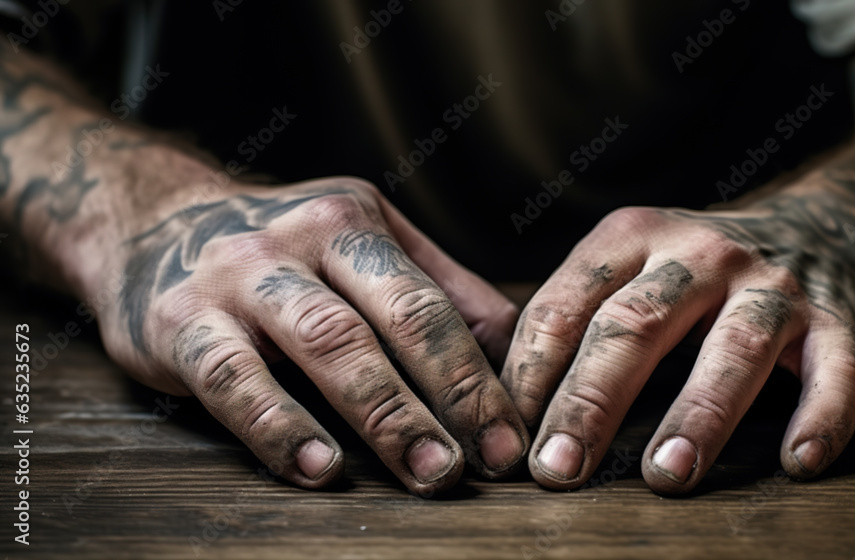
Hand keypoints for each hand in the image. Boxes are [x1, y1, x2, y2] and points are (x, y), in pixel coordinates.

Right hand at [92, 177, 527, 492]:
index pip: (432, 303)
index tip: (510, 439)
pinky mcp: (180, 320)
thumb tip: (510, 353)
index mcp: (357, 222)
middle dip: (449, 393)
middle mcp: (304, 238)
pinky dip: (280, 426)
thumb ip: (436, 286)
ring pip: (326, 341)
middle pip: (393, 316)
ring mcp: (240, 275)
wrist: (148, 223)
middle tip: (484, 461)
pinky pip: (235, 377)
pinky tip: (318, 469)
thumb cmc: (280, 251)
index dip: (478, 375)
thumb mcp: (360, 239)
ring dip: (383, 412)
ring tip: (426, 470)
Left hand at [501, 198, 854, 492]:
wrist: (814, 230)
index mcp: (635, 236)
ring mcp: (775, 285)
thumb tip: (498, 404)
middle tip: (558, 469)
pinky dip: (820, 417)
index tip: (506, 436)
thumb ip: (574, 318)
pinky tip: (797, 463)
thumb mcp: (630, 267)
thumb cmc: (693, 274)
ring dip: (698, 415)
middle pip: (637, 326)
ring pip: (732, 349)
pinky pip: (835, 373)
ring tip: (665, 476)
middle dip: (592, 402)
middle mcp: (703, 254)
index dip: (530, 373)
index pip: (567, 305)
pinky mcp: (841, 322)